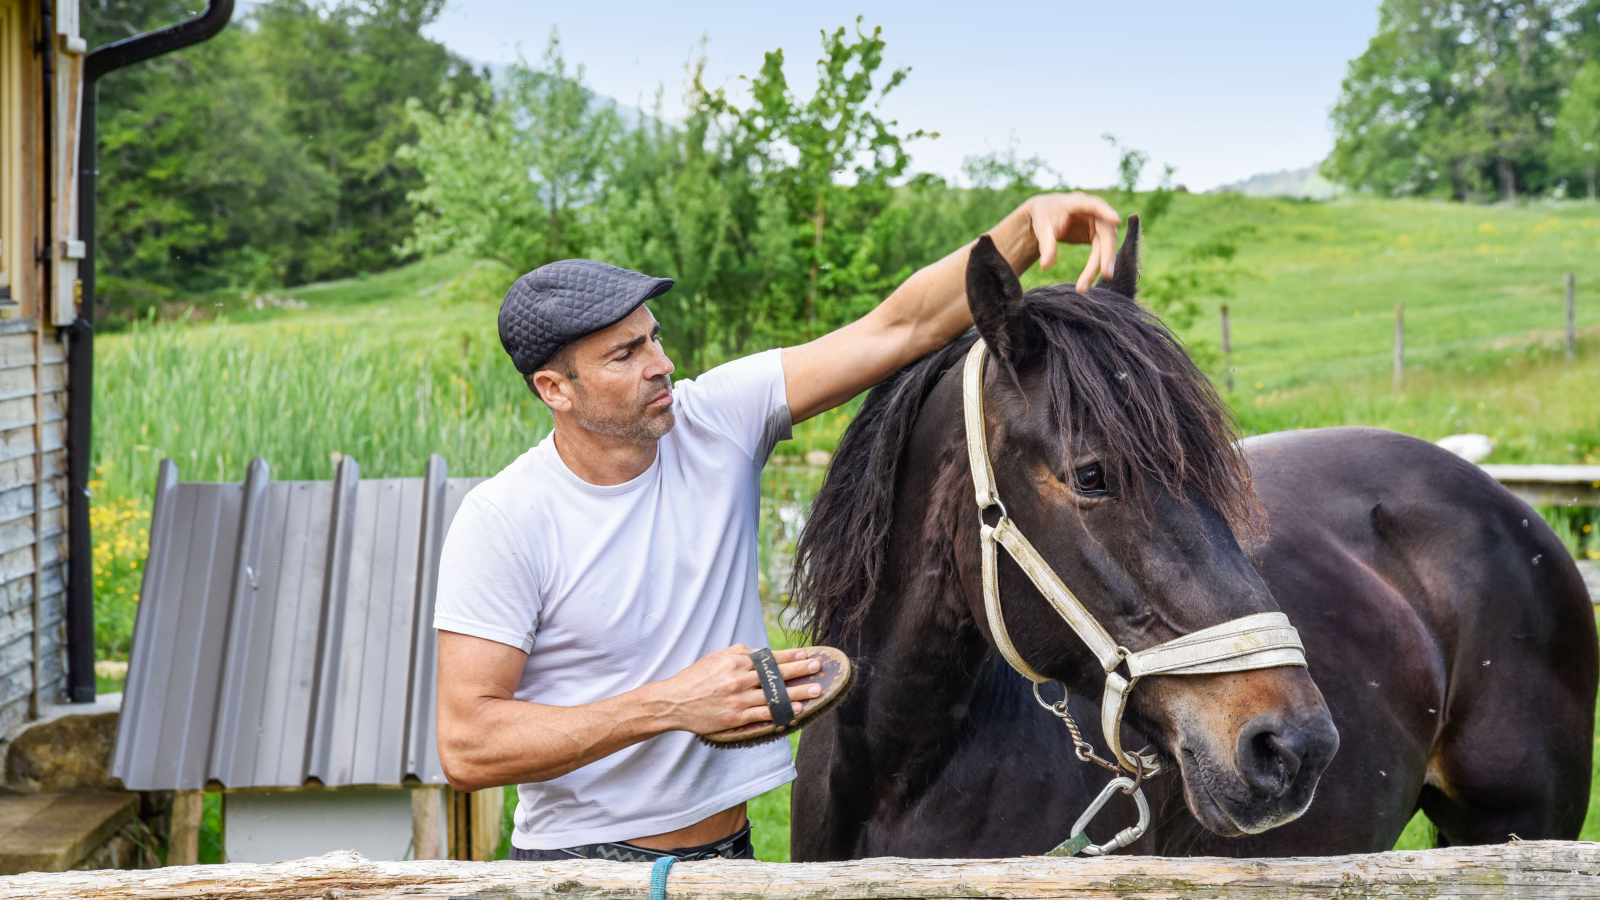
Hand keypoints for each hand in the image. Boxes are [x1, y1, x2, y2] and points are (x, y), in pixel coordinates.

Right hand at [648, 645, 823, 734]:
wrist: (674, 702)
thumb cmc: (696, 678)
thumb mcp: (717, 657)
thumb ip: (741, 654)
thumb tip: (762, 653)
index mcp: (737, 661)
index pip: (770, 657)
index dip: (790, 656)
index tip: (807, 654)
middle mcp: (740, 679)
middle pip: (776, 675)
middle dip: (800, 670)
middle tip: (818, 668)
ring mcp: (739, 699)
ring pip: (774, 696)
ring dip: (797, 693)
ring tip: (815, 691)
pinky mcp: (736, 717)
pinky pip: (764, 715)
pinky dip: (781, 712)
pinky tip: (796, 710)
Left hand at [1025, 192, 1122, 291]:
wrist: (1046, 215)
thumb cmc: (1044, 216)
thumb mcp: (1042, 229)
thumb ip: (1046, 245)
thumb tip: (1046, 266)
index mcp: (1079, 202)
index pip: (1095, 206)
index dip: (1106, 212)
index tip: (1116, 222)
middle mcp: (1094, 211)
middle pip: (1107, 232)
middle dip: (1107, 254)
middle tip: (1107, 274)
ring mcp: (1099, 223)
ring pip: (1106, 245)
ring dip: (1099, 266)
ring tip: (1083, 287)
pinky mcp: (1098, 235)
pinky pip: (1101, 252)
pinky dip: (1095, 267)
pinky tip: (1085, 282)